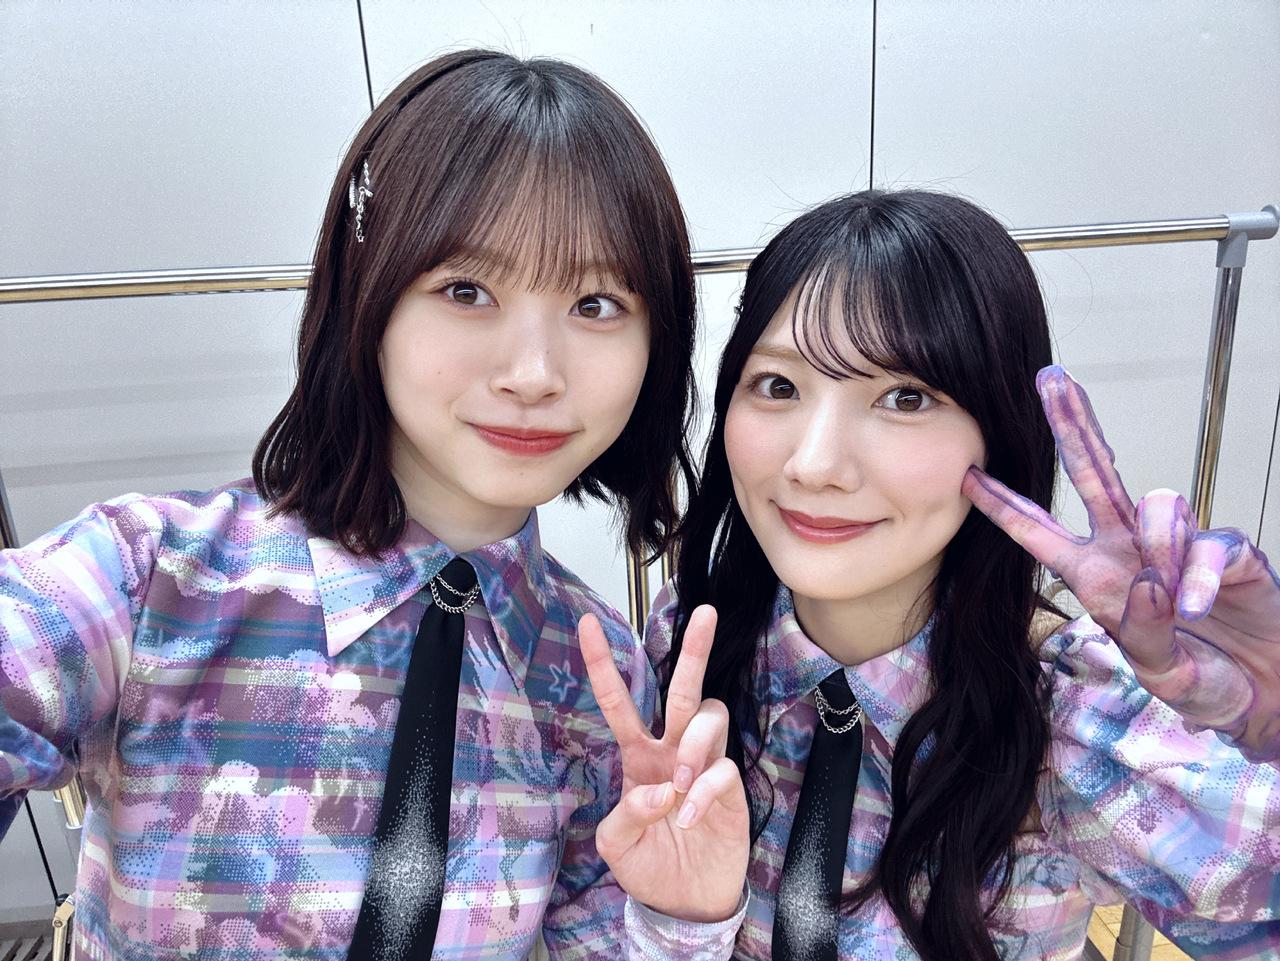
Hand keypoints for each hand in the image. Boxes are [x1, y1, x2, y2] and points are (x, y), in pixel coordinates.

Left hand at [579, 606, 749, 921]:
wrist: (686, 904)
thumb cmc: (648, 865)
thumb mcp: (616, 846)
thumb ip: (624, 817)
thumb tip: (659, 789)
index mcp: (637, 756)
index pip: (619, 702)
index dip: (603, 664)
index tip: (586, 624)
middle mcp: (673, 751)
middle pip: (683, 688)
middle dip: (694, 650)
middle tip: (706, 613)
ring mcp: (704, 767)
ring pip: (709, 717)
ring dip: (693, 742)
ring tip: (680, 785)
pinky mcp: (731, 790)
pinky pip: (723, 768)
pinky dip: (706, 789)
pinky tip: (692, 817)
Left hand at [962, 365, 1279, 761]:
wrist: (1265, 691)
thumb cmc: (1203, 678)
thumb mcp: (1160, 671)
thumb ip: (1144, 631)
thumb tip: (1148, 581)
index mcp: (1093, 574)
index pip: (1038, 532)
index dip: (1003, 504)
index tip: (967, 474)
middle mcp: (1129, 548)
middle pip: (1094, 473)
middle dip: (1072, 425)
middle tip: (1050, 378)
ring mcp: (1178, 545)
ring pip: (1157, 504)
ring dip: (1163, 548)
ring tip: (1178, 601)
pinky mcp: (1227, 551)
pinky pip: (1209, 546)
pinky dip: (1201, 577)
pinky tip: (1198, 605)